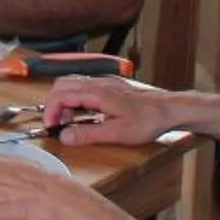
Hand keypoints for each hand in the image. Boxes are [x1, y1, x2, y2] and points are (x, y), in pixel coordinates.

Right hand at [41, 75, 173, 144]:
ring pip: (71, 85)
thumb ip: (88, 134)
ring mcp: (103, 82)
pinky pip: (84, 87)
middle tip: (59, 125)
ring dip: (65, 103)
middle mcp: (97, 83)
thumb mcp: (116, 133)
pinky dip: (77, 100)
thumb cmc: (146, 120)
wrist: (169, 109)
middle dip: (54, 105)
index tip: (50, 127)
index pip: (60, 95)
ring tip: (73, 122)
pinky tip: (87, 115)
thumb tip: (63, 137)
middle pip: (61, 86)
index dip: (50, 111)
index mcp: (95, 93)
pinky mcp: (109, 85)